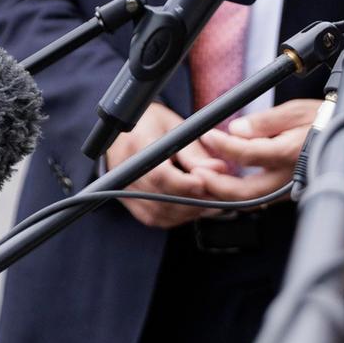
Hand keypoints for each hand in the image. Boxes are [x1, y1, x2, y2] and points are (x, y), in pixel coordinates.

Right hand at [107, 102, 229, 228]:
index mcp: (136, 146)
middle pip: (161, 197)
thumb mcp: (177, 129)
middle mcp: (125, 171)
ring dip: (188, 211)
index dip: (184, 184)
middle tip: (217, 195)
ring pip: (160, 212)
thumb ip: (196, 153)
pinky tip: (193, 208)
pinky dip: (177, 217)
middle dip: (193, 200)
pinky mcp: (129, 201)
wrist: (128, 130)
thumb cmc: (155, 125)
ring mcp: (123, 189)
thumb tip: (219, 170)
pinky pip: (154, 218)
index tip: (205, 184)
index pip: (158, 174)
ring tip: (210, 201)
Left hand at [192, 99, 318, 202]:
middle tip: (197, 174)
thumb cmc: (323, 119)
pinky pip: (257, 199)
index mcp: (290, 153)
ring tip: (204, 181)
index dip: (224, 145)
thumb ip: (264, 121)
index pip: (248, 153)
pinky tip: (222, 183)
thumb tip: (236, 130)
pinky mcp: (286, 194)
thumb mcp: (295, 110)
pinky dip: (236, 194)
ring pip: (250, 201)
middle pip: (246, 192)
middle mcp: (288, 177)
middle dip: (217, 186)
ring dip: (223, 194)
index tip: (208, 135)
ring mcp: (287, 189)